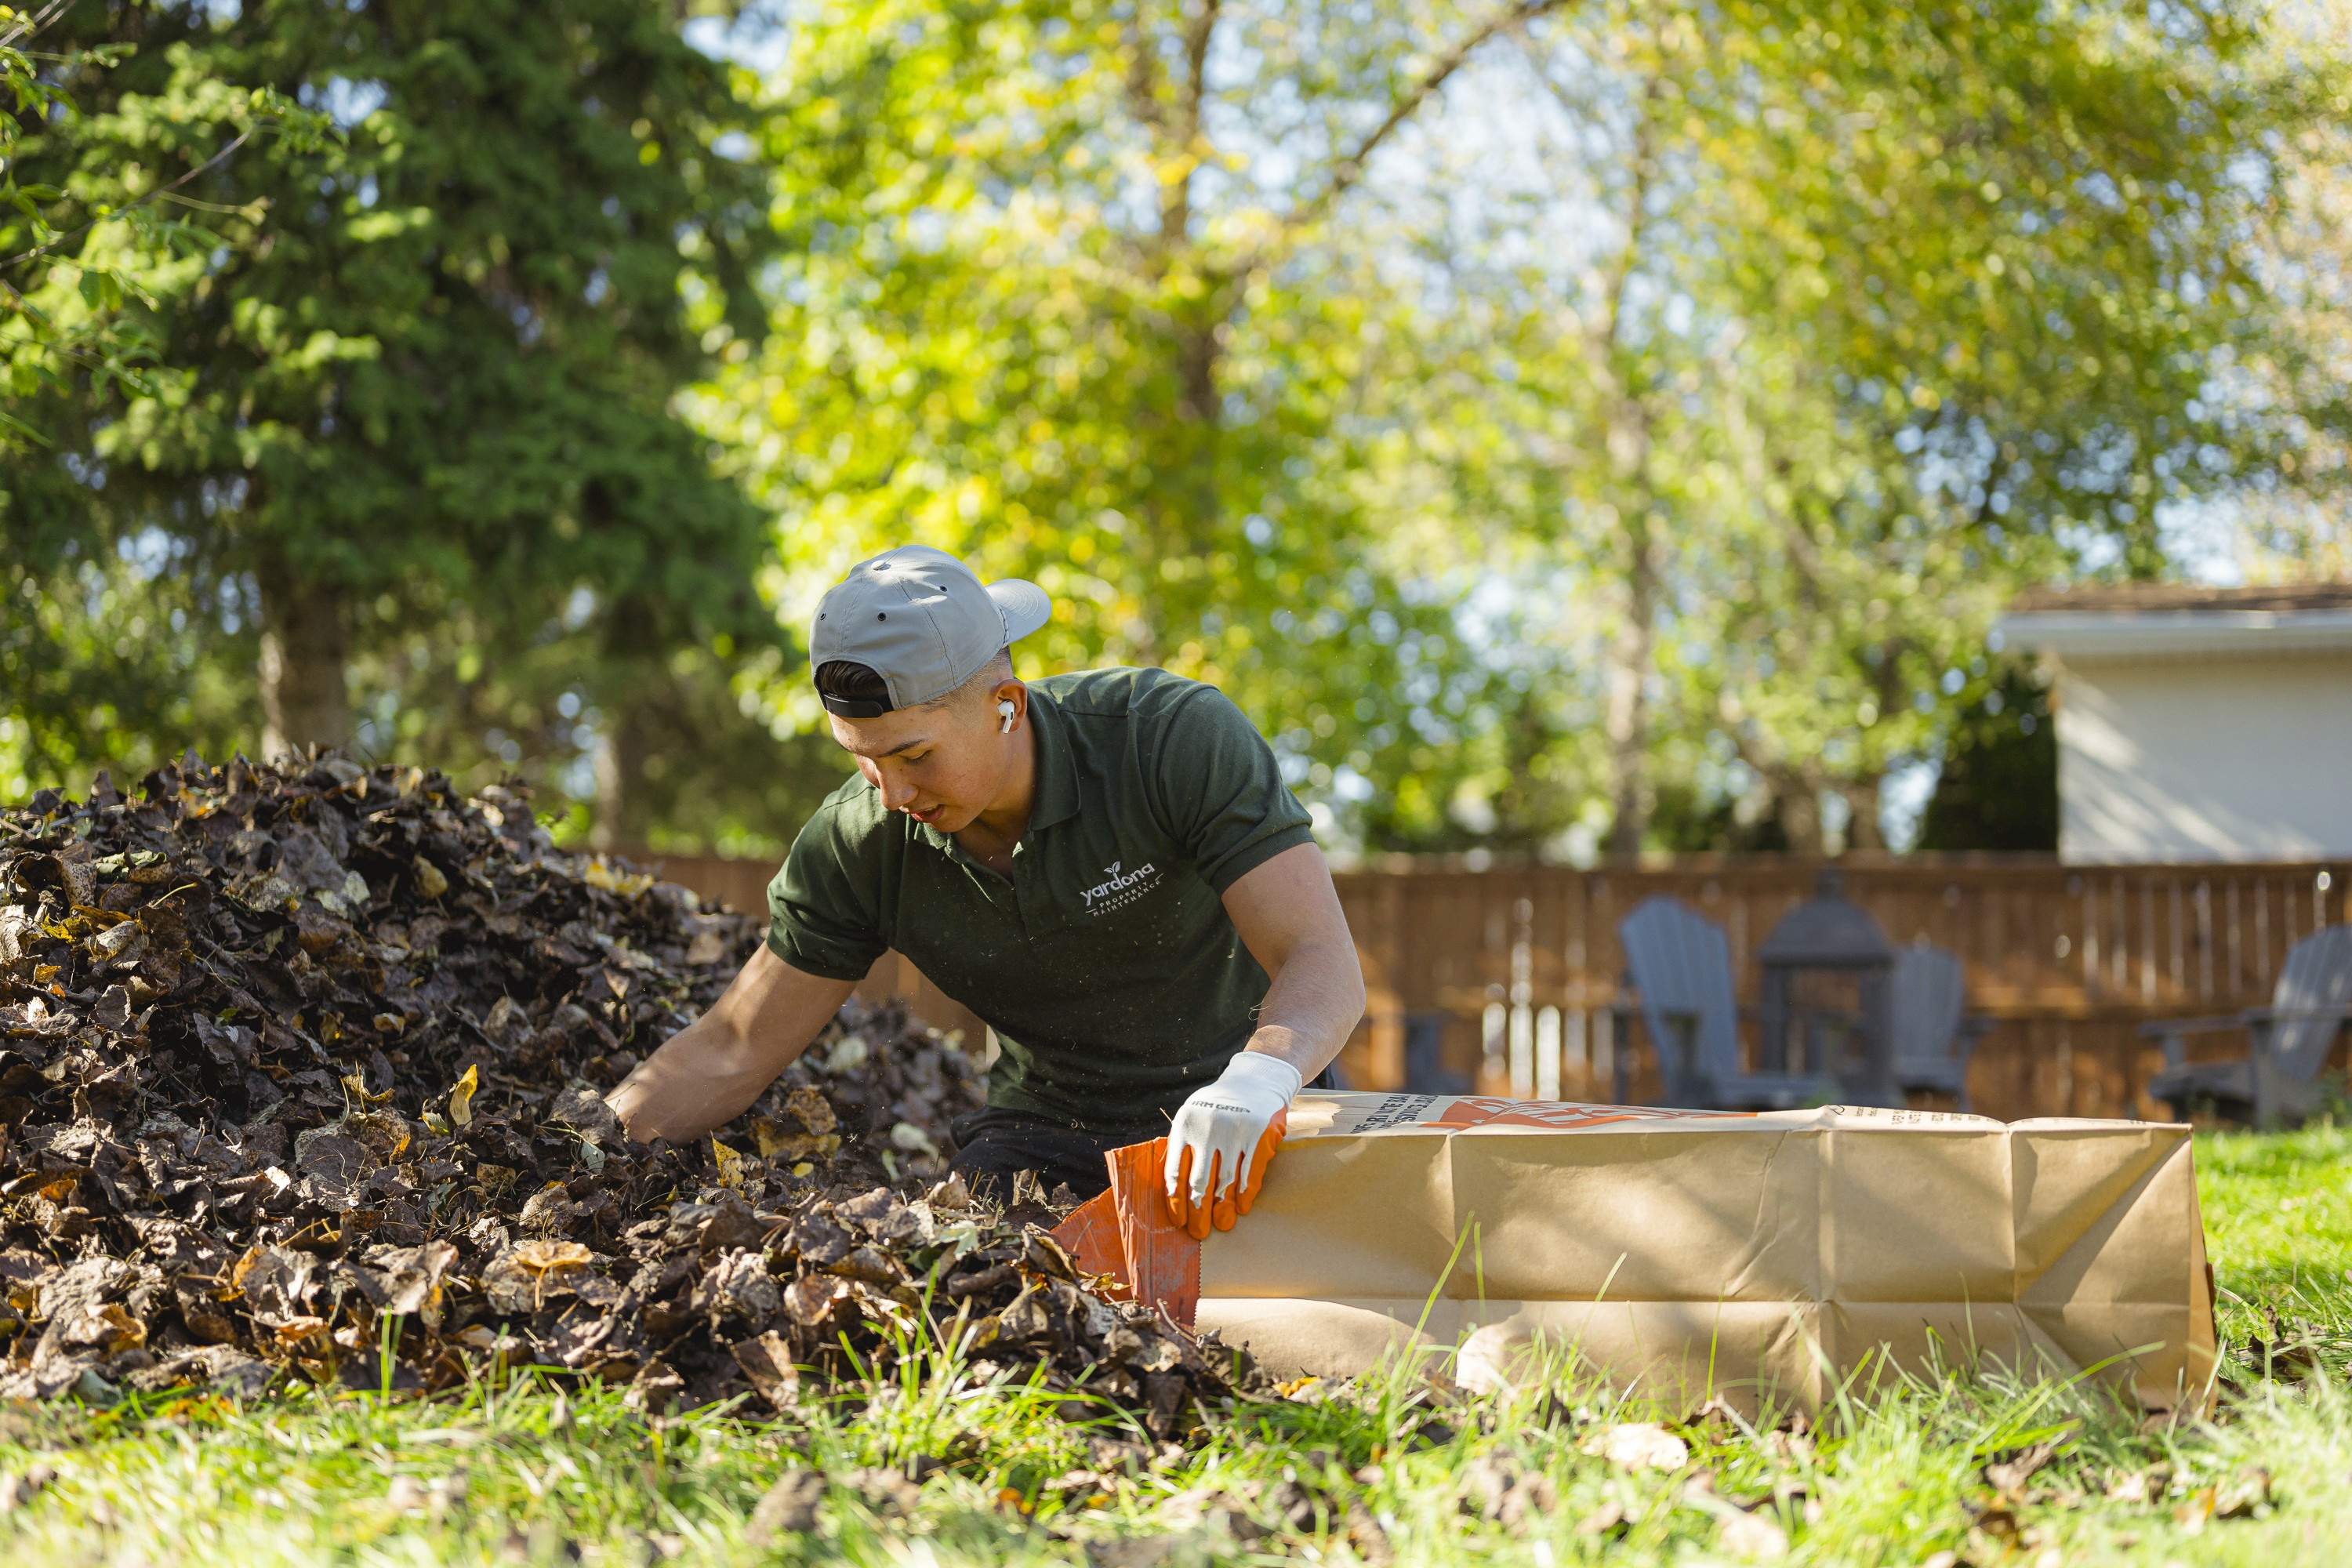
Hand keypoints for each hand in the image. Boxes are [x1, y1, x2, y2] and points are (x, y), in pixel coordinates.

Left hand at [1163, 1051, 1301, 1238]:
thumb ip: (1183, 1145)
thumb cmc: (1218, 1105)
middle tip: (1199, 1233)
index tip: (1179, 1221)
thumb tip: (1172, 1190)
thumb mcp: (1193, 1115)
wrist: (1256, 1080)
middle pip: (1199, 1182)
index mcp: (1185, 1124)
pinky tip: (1241, 1207)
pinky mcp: (1259, 1134)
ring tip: (1222, 1225)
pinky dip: (1245, 1193)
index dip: (1176, 1201)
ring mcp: (1234, 1131)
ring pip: (1225, 1181)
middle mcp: (1207, 1128)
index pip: (1175, 1171)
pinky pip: (1250, 1172)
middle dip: (1198, 1212)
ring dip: (1223, 1207)